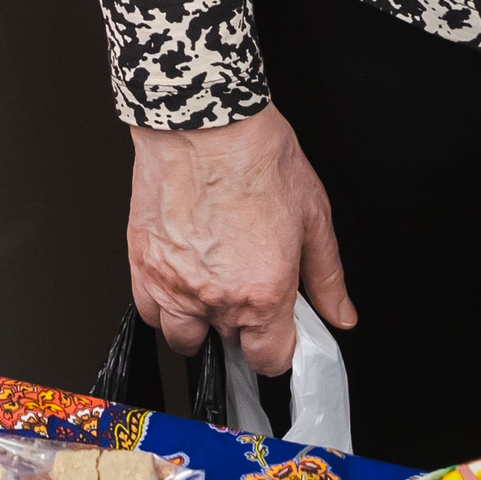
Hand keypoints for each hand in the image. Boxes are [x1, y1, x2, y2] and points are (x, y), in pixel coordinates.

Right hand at [127, 104, 354, 375]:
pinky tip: (179, 277)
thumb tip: (340, 313)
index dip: (277, 348)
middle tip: (246, 289)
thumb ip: (326, 276)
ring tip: (210, 290)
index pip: (269, 359)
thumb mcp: (313, 216)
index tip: (278, 331)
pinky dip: (161, 303)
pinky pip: (146, 308)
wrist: (203, 119)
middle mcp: (215, 297)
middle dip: (240, 326)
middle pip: (227, 345)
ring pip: (180, 337)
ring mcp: (172, 282)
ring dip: (197, 323)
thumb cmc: (256, 156)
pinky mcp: (140, 261)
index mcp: (263, 293)